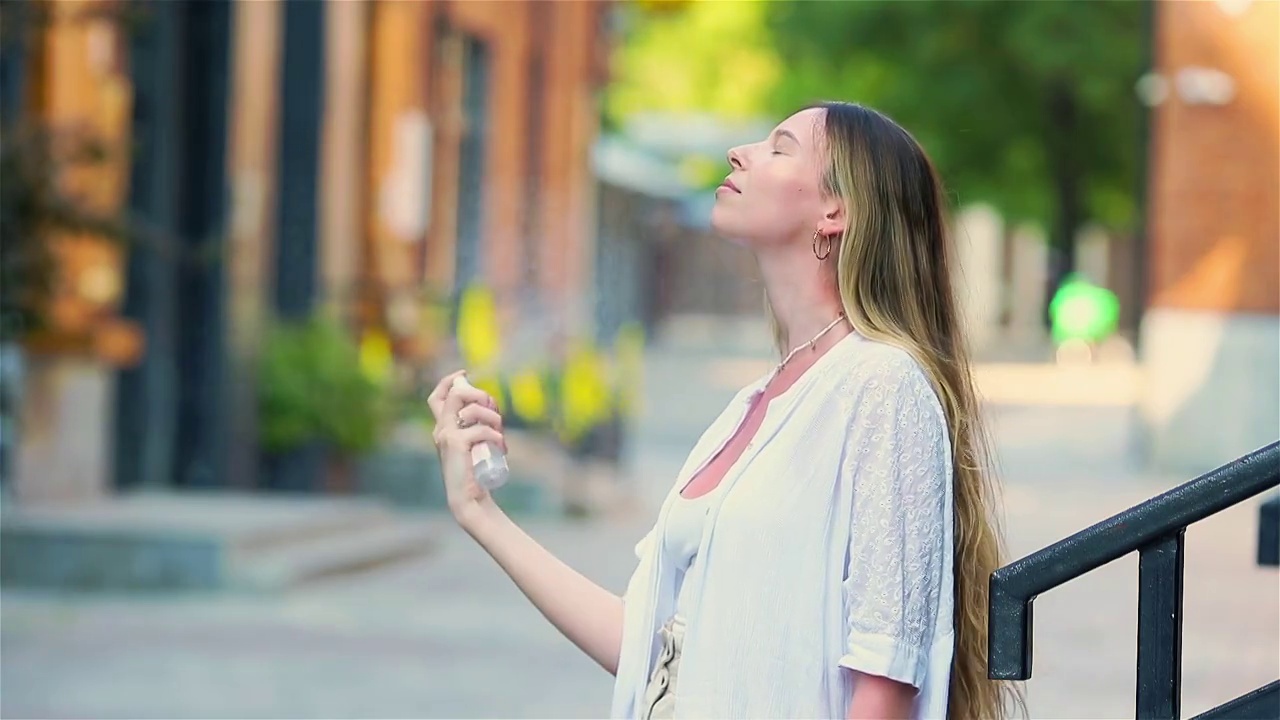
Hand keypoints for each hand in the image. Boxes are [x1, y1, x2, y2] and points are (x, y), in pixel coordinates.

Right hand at [426, 370, 507, 523]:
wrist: (469, 498)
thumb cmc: (475, 472)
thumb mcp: (475, 444)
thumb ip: (477, 427)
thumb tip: (491, 405)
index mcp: (443, 428)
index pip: (437, 397)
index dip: (449, 381)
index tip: (464, 374)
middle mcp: (440, 429)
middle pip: (454, 394)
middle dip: (477, 393)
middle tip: (492, 407)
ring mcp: (446, 436)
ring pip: (472, 409)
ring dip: (493, 417)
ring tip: (500, 432)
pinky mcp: (456, 444)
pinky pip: (481, 429)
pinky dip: (496, 436)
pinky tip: (502, 447)